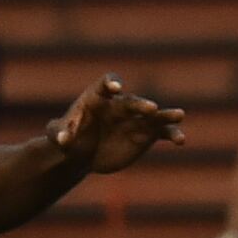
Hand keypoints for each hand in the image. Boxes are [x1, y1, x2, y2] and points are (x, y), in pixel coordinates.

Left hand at [49, 76, 185, 173]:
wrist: (83, 154)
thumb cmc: (68, 138)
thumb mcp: (57, 136)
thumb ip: (58, 135)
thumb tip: (62, 141)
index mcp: (98, 98)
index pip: (106, 84)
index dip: (111, 83)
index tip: (115, 87)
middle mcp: (120, 105)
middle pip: (133, 101)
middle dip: (141, 104)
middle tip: (151, 108)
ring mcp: (135, 119)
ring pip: (154, 114)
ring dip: (166, 114)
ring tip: (179, 115)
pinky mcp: (146, 134)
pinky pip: (162, 132)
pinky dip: (172, 134)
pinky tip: (180, 140)